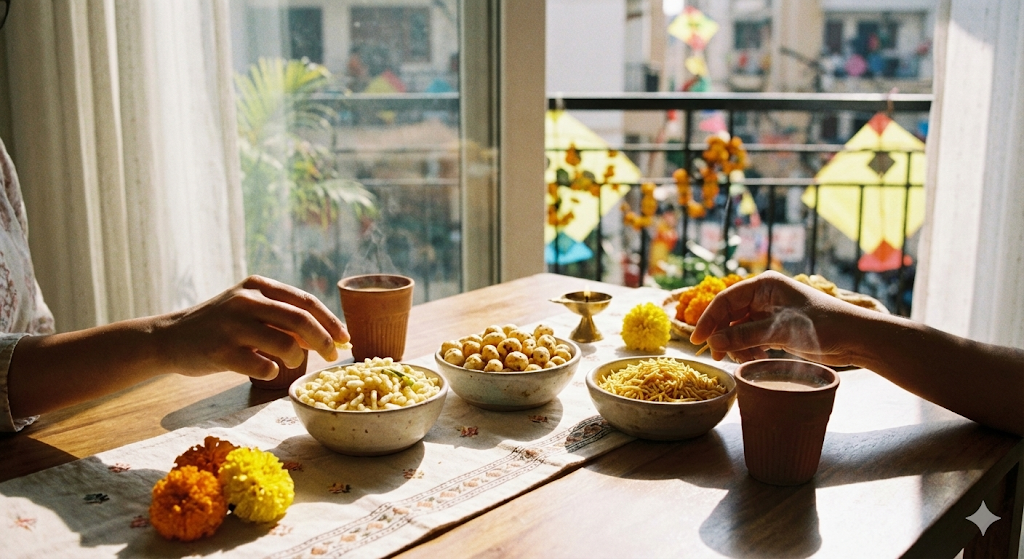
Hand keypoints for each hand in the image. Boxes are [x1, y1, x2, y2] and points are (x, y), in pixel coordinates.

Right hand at [160, 276, 348, 379]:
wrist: (169, 338)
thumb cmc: (219, 325)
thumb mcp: (249, 309)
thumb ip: (283, 317)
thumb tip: (328, 334)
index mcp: (257, 285)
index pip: (305, 301)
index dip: (331, 321)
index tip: (345, 338)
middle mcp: (246, 301)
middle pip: (301, 321)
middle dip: (325, 341)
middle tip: (333, 356)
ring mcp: (232, 326)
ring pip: (286, 345)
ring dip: (297, 357)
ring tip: (291, 361)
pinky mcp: (221, 352)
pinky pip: (263, 366)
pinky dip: (273, 371)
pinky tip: (268, 369)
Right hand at [689, 271, 864, 366]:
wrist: (856, 338)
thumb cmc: (824, 325)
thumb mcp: (781, 330)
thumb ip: (745, 336)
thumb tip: (714, 343)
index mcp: (764, 285)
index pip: (725, 300)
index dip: (708, 320)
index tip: (696, 340)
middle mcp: (765, 296)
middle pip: (730, 315)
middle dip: (722, 336)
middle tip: (718, 357)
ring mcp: (770, 313)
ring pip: (739, 329)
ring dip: (736, 346)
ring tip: (743, 361)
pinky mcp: (777, 329)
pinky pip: (752, 339)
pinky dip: (749, 350)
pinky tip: (755, 360)